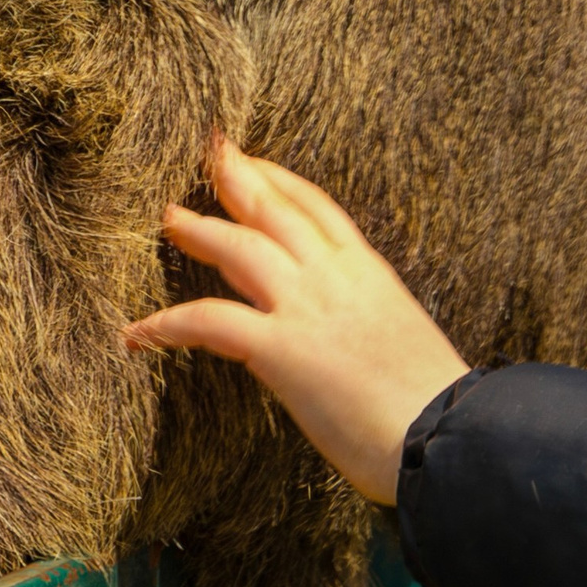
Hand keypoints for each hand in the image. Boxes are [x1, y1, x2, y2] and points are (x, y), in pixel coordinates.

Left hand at [124, 138, 468, 504]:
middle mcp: (335, 277)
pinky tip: (138, 332)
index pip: (318, 208)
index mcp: (369, 272)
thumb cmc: (435, 402)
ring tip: (167, 219)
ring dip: (199, 230)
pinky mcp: (281, 349)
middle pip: (274, 209)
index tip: (255, 162)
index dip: (281, 180)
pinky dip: (168, 323)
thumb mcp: (404, 340)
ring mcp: (306, 308)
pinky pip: (209, 322)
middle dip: (236, 176)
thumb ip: (370, 324)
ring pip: (238, 248)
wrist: (448, 434)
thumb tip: (352, 336)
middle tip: (207, 151)